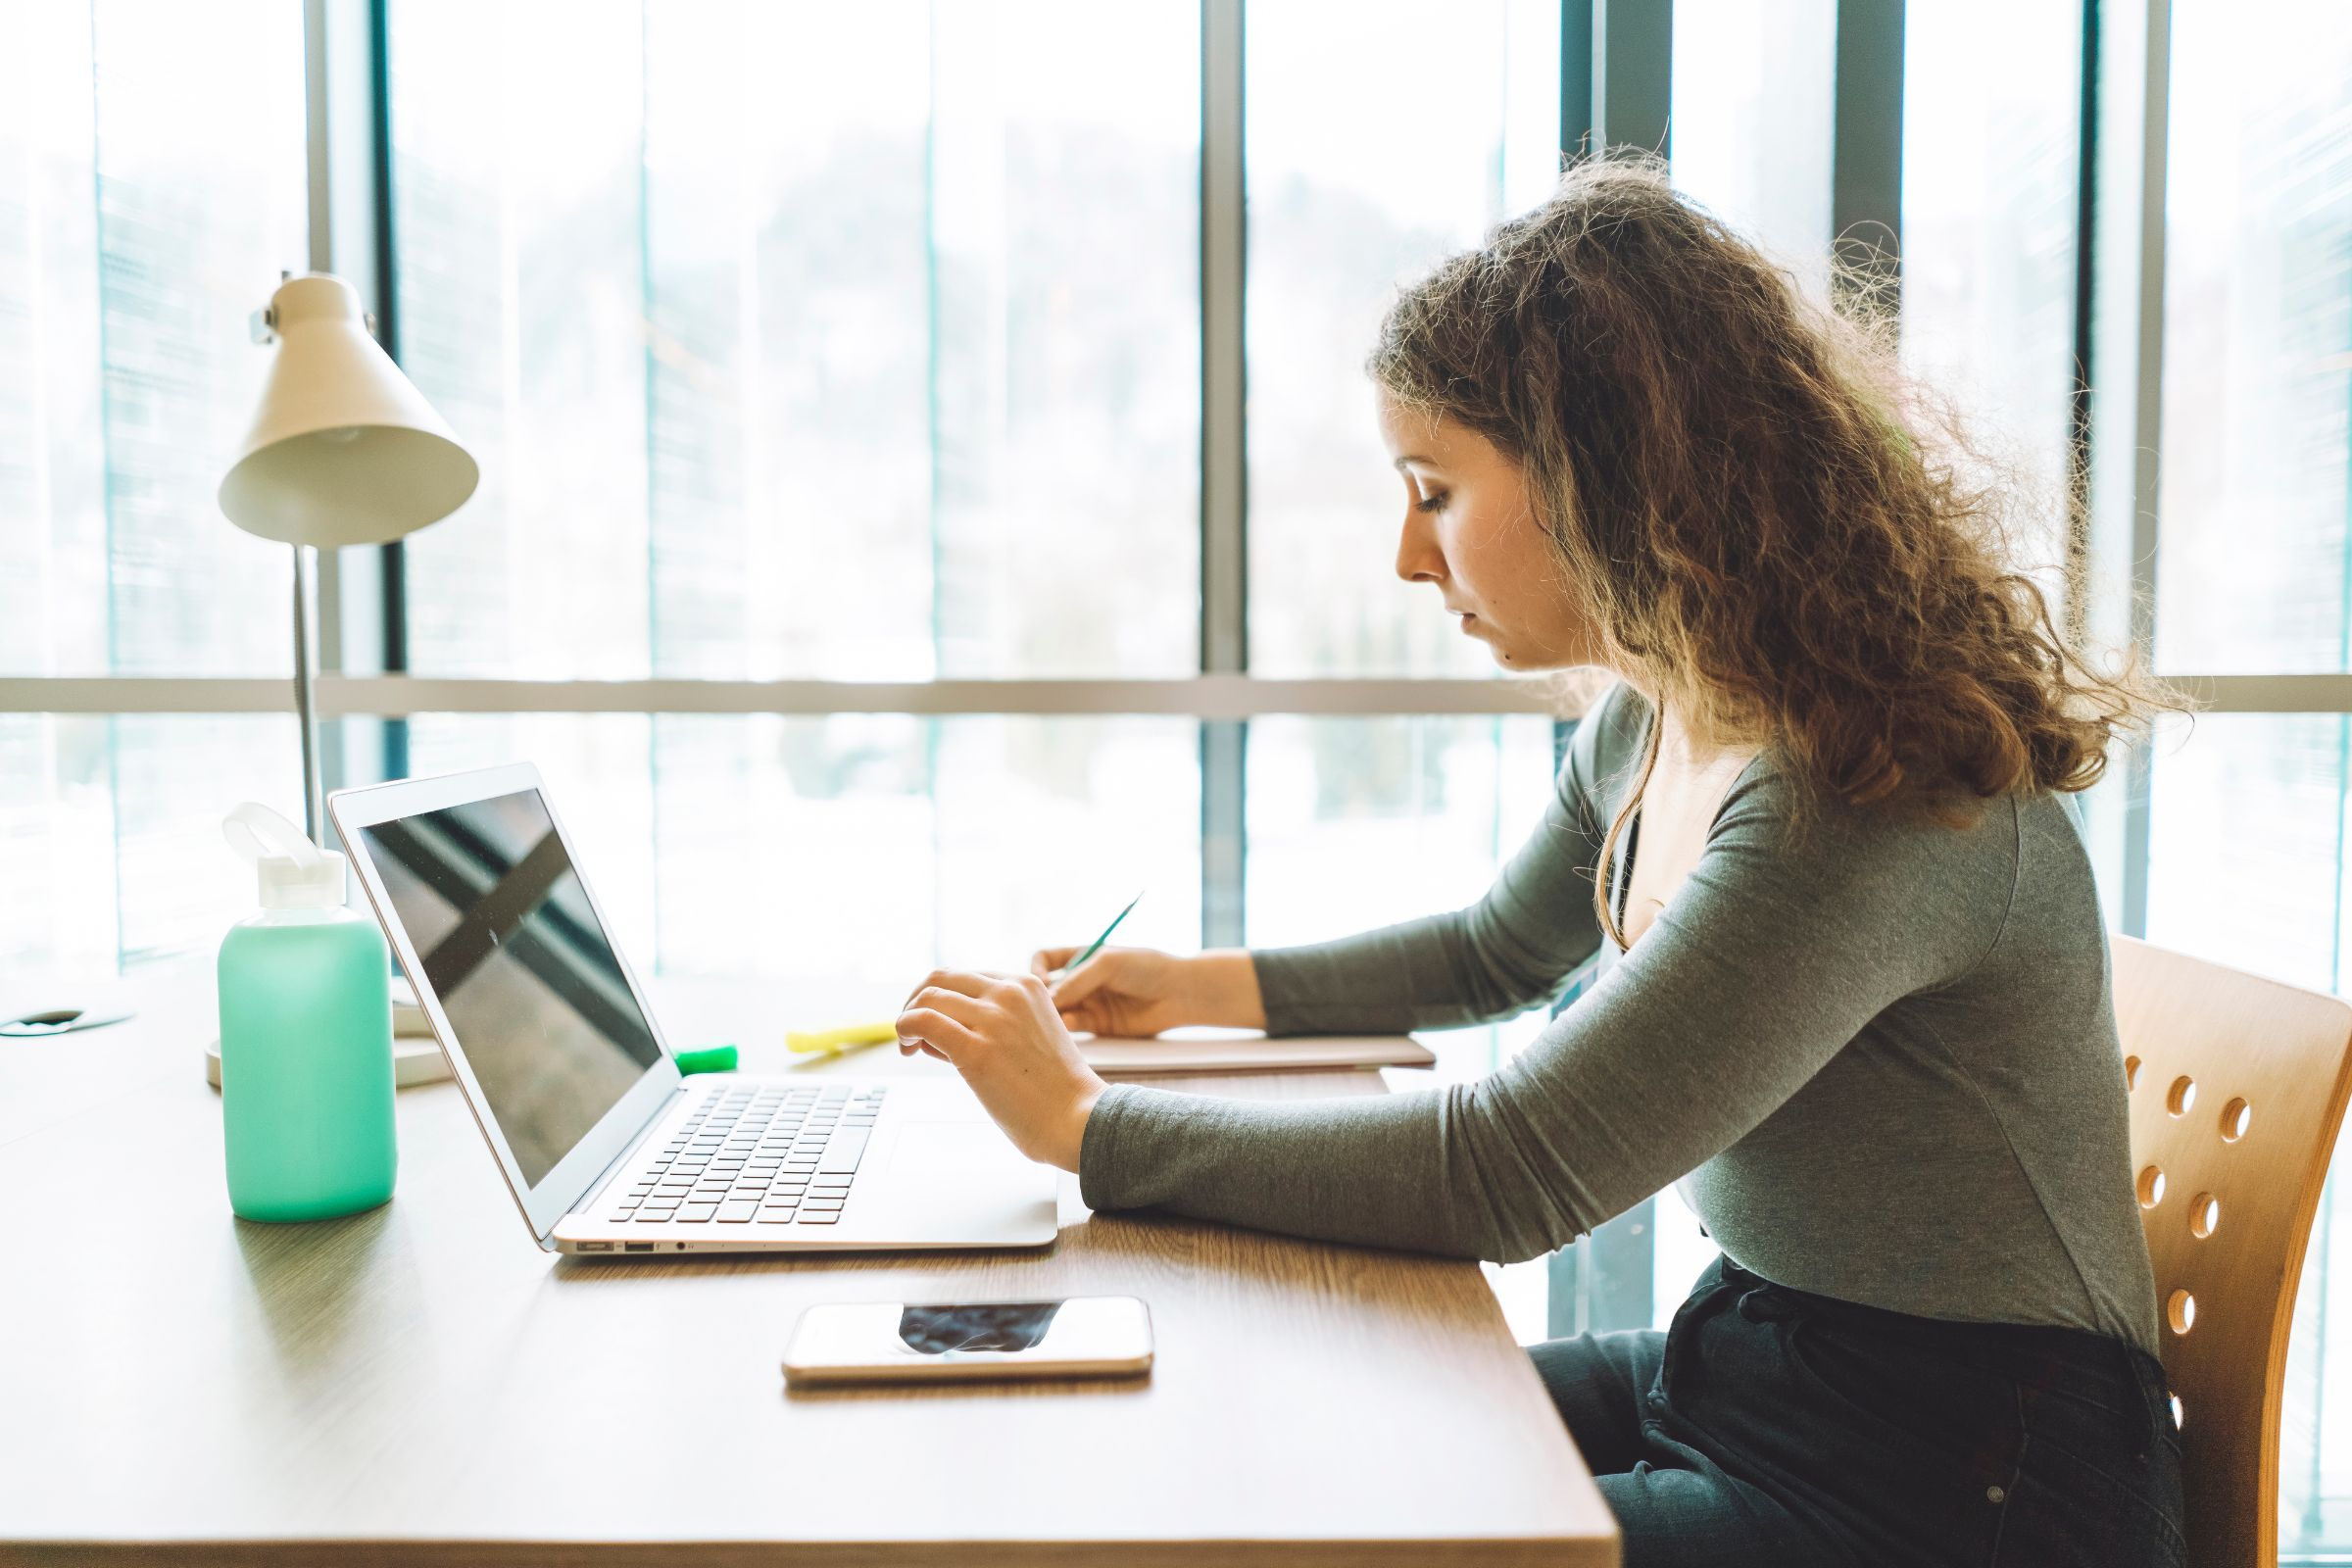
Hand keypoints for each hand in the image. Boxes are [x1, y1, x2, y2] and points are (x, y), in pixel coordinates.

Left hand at [895, 968, 1108, 1170]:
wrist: (1079, 1119)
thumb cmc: (1055, 1090)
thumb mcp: (1031, 1033)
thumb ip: (995, 1023)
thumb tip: (938, 1031)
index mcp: (1026, 984)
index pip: (965, 975)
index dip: (942, 998)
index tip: (935, 1025)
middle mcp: (1009, 993)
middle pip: (940, 977)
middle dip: (917, 1000)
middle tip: (911, 1030)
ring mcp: (993, 1019)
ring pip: (927, 997)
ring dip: (908, 1018)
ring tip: (910, 1047)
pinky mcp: (976, 1049)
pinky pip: (923, 1021)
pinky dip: (904, 1029)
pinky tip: (907, 1048)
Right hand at [1028, 944, 1191, 1037]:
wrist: (1179, 992)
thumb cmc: (1147, 967)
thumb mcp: (1108, 963)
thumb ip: (1076, 979)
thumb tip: (1049, 999)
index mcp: (1082, 956)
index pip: (1044, 960)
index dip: (1036, 970)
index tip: (1040, 981)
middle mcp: (1083, 979)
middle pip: (1048, 989)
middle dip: (1043, 997)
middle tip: (1044, 1005)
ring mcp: (1090, 1002)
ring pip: (1058, 1010)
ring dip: (1053, 1014)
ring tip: (1058, 1017)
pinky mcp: (1100, 1025)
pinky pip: (1075, 1027)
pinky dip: (1068, 1027)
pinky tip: (1072, 1024)